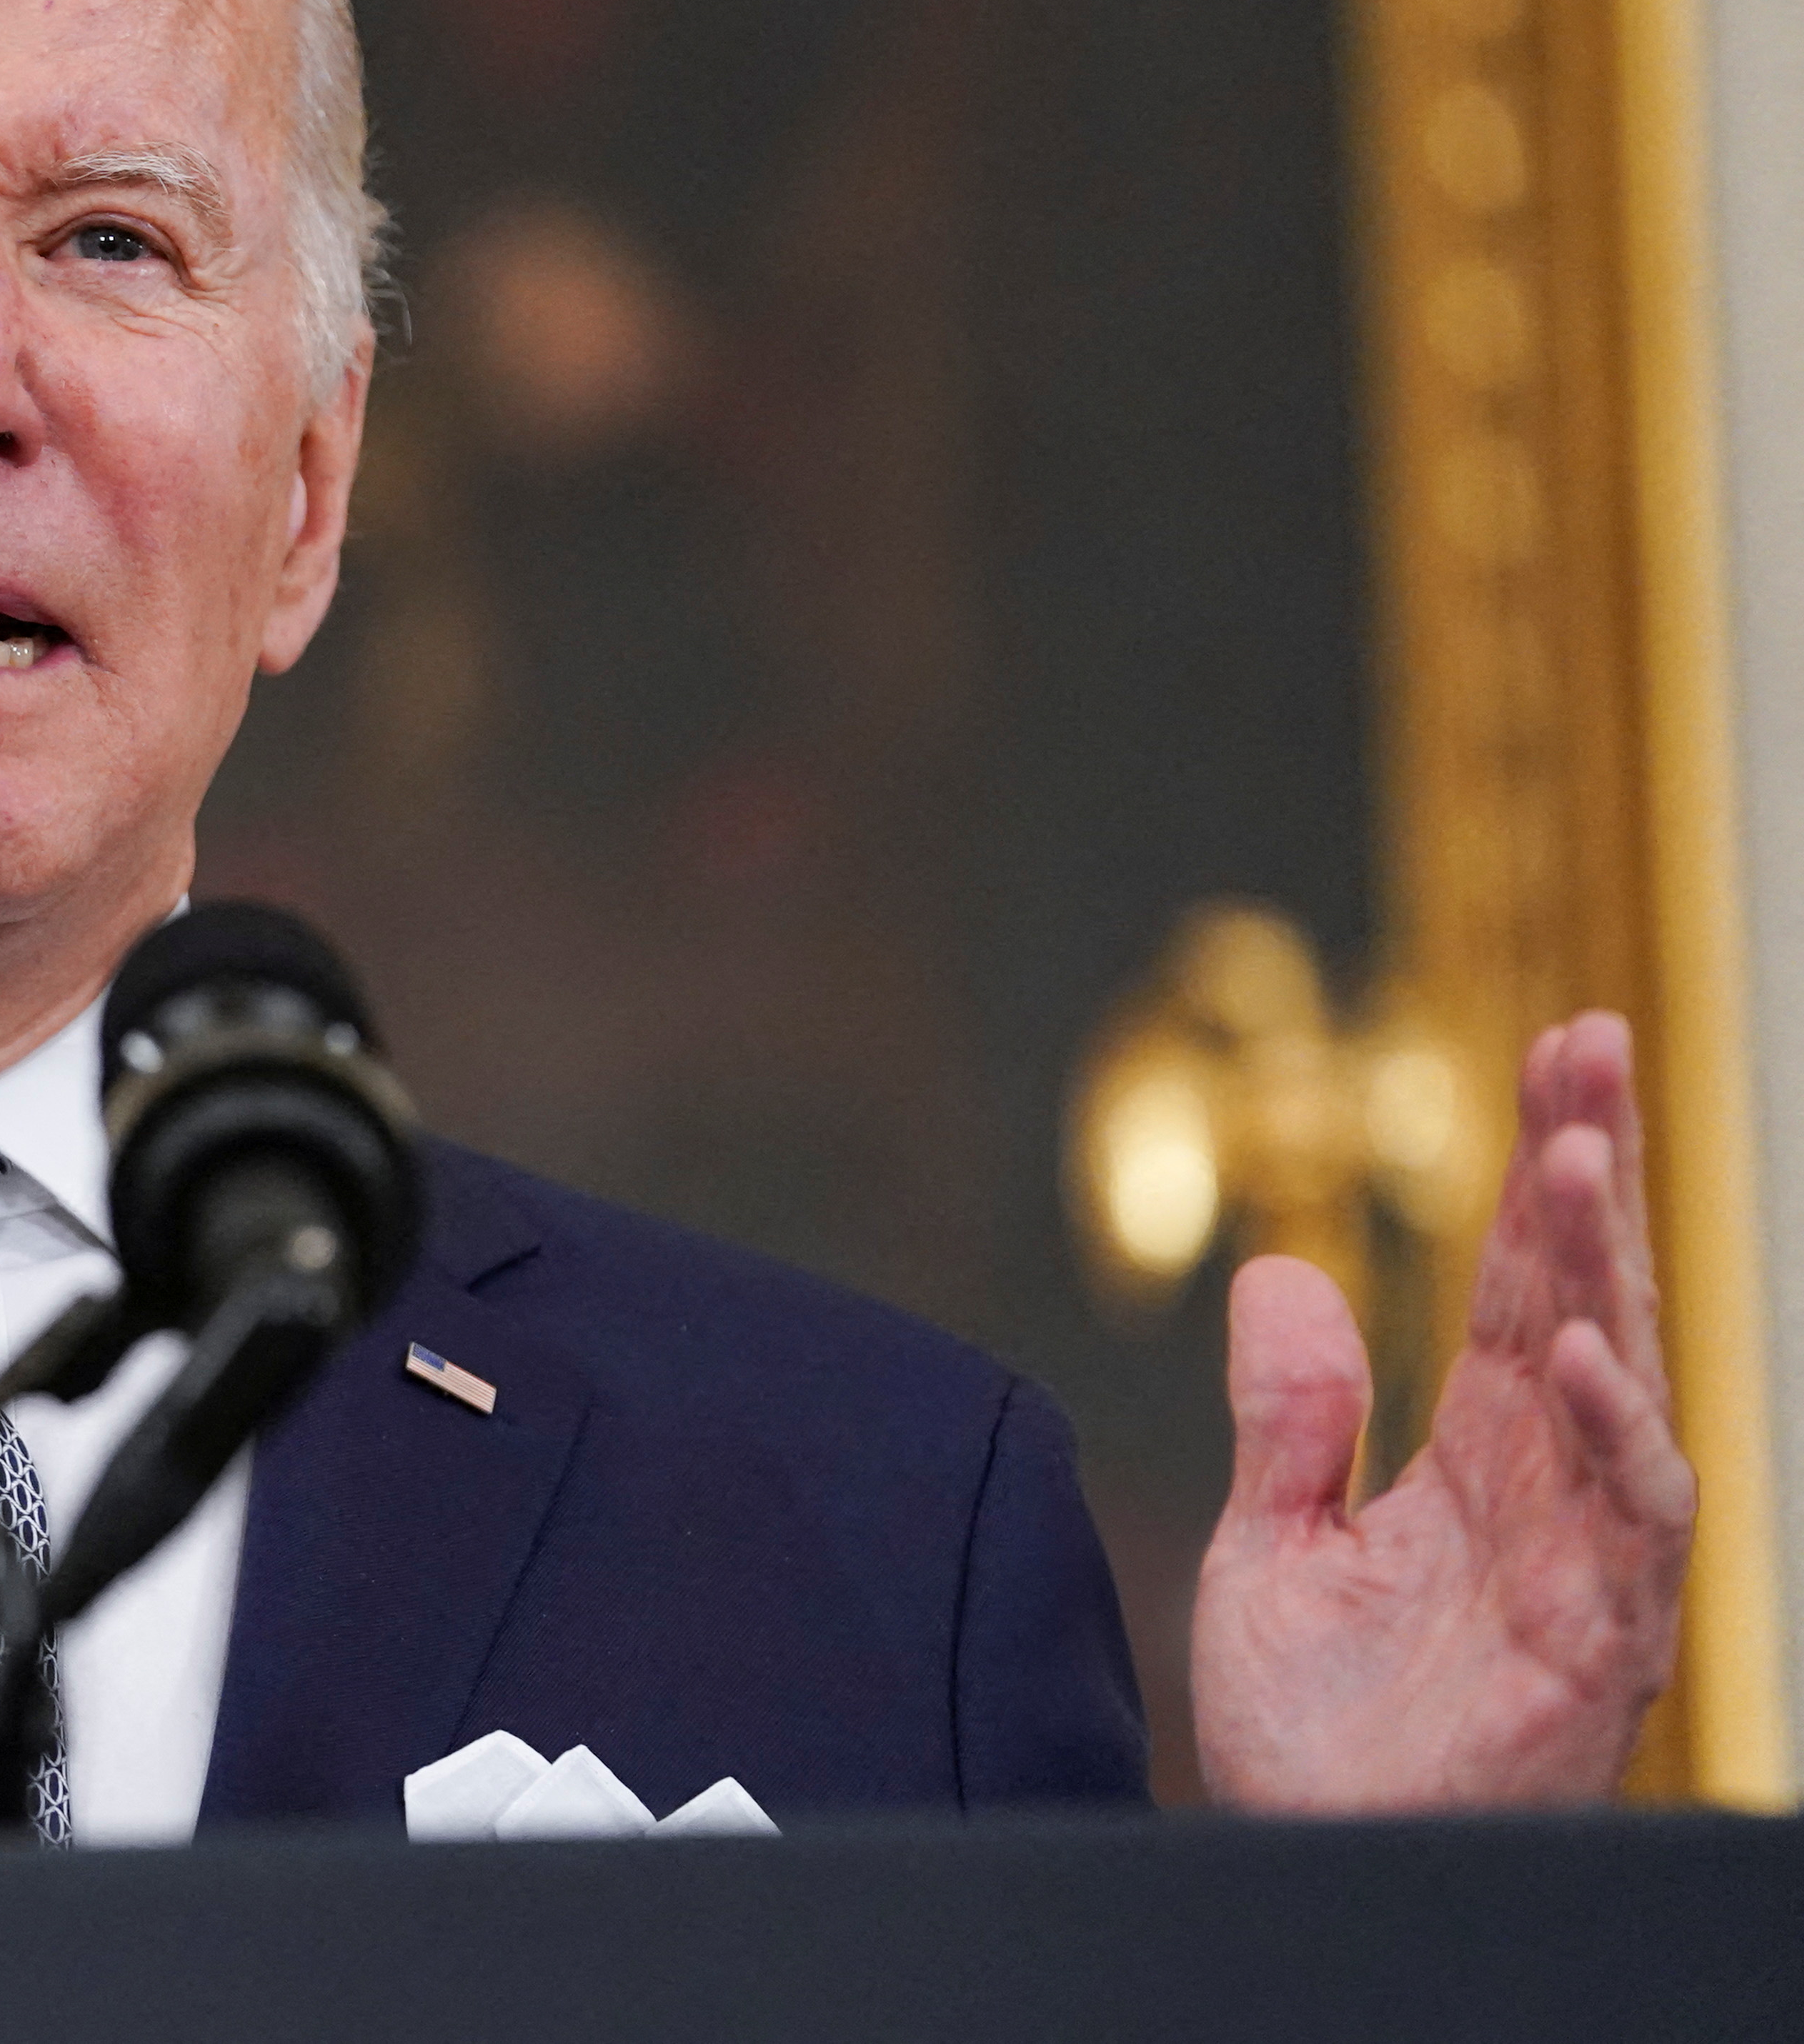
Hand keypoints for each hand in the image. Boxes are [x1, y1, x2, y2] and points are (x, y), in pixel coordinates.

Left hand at [1192, 1013, 1692, 1809]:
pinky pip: (1630, 1526)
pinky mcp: (1595, 1647)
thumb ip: (1291, 1420)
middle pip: (1583, 1303)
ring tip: (1574, 1160)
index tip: (1557, 1048)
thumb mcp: (1275, 1550)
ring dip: (1604, 1273)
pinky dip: (1614, 1434)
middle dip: (1592, 1172)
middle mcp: (1548, 1497)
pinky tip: (1582, 1351)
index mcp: (1479, 1460)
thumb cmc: (1314, 1735)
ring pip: (1622, 1389)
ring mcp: (1584, 1568)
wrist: (1309, 1862)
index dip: (1542, 1172)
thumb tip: (1282, 1271)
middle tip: (1591, 1043)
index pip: (1522, 1285)